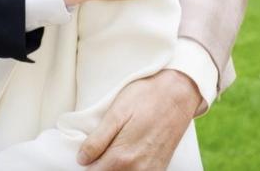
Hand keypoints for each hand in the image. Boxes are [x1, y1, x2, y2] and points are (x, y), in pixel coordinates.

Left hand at [77, 70, 199, 168]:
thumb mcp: (117, 112)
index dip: (86, 165)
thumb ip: (98, 139)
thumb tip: (82, 159)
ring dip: (114, 168)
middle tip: (96, 150)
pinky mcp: (160, 168)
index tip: (83, 156)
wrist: (177, 95)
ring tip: (110, 150)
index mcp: (122, 156)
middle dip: (99, 166)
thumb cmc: (145, 98)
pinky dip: (128, 169)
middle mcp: (138, 170)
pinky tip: (126, 156)